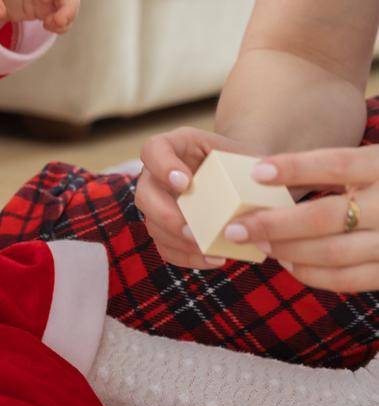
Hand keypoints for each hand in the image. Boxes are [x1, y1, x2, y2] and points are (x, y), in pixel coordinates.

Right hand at [135, 125, 256, 268]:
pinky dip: (188, 258)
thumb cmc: (241, 162)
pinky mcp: (166, 229)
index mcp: (174, 147)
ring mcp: (159, 203)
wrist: (242, 177)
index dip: (162, 166)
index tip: (185, 182)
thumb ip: (246, 165)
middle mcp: (158, 175)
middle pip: (144, 193)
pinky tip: (214, 259)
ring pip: (153, 225)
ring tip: (208, 249)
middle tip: (193, 230)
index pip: (153, 149)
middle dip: (166, 216)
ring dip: (178, 242)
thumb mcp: (242, 153)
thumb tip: (262, 183)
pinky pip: (167, 247)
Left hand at [223, 145, 378, 292]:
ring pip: (331, 252)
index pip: (337, 163)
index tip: (256, 171)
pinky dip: (312, 274)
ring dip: (287, 251)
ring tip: (259, 244)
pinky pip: (349, 279)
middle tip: (236, 226)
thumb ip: (338, 169)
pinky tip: (288, 264)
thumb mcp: (375, 164)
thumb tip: (267, 175)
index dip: (295, 167)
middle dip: (273, 224)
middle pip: (324, 216)